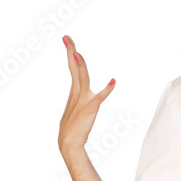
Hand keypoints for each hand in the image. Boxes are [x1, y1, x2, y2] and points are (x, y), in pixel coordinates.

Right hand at [58, 34, 115, 153]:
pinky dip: (107, 90)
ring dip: (81, 66)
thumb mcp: (77, 107)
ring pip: (82, 79)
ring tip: (77, 53)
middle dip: (71, 52)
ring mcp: (83, 100)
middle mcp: (77, 93)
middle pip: (74, 68)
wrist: (69, 143)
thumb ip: (81, 97)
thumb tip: (87, 91)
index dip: (70, 53)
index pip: (72, 67)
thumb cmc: (73, 127)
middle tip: (66, 37)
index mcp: (74, 91)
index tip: (67, 40)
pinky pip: (100, 98)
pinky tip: (114, 81)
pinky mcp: (90, 109)